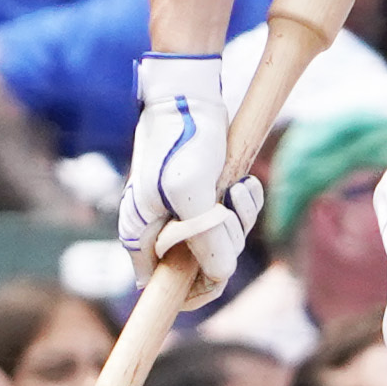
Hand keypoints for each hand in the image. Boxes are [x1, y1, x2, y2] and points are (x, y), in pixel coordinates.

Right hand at [119, 51, 262, 306]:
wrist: (189, 96)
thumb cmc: (181, 141)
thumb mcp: (191, 194)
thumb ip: (203, 239)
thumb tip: (219, 276)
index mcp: (140, 237)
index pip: (165, 289)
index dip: (195, 289)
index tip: (219, 273)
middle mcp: (159, 231)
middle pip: (204, 266)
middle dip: (226, 241)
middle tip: (227, 206)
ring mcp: (183, 215)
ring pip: (224, 240)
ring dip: (240, 218)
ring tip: (236, 188)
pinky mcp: (205, 198)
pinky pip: (234, 217)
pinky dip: (246, 204)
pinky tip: (243, 184)